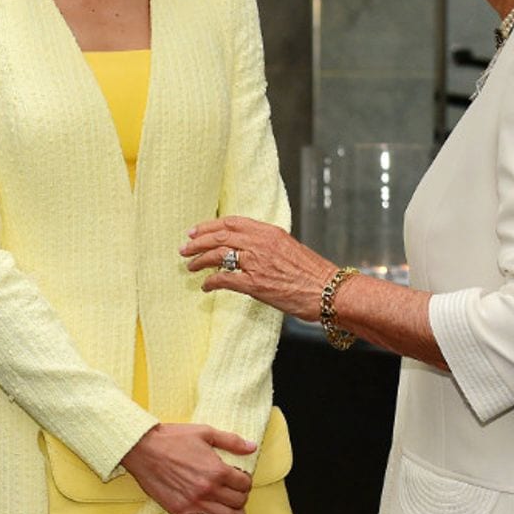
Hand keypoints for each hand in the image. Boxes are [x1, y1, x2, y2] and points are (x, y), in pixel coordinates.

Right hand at [118, 423, 255, 513]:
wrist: (142, 448)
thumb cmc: (172, 438)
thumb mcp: (204, 432)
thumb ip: (231, 441)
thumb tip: (252, 447)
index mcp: (217, 470)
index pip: (244, 483)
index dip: (246, 481)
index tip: (240, 478)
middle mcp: (209, 489)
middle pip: (238, 501)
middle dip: (242, 497)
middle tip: (237, 493)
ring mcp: (195, 503)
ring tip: (237, 513)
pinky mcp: (182, 512)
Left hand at [183, 216, 336, 321]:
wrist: (329, 291)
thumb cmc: (312, 273)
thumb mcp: (288, 247)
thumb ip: (266, 243)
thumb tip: (245, 246)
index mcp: (268, 231)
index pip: (231, 222)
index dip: (209, 226)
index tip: (195, 231)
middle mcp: (260, 243)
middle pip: (220, 237)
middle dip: (197, 242)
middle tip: (184, 249)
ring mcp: (256, 263)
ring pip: (217, 256)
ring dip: (199, 261)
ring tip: (190, 267)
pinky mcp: (255, 284)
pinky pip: (224, 279)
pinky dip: (211, 282)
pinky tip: (205, 286)